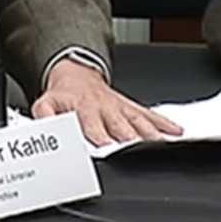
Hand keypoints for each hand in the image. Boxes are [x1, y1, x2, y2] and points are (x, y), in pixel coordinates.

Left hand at [31, 58, 182, 146]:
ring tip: (161, 144)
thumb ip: (44, 117)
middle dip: (128, 138)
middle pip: (120, 126)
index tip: (105, 146)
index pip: (91, 125)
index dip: (98, 136)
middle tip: (137, 148)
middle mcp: (105, 109)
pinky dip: (165, 124)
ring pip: (139, 121)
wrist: (76, 73)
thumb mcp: (45, 103)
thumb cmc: (63, 95)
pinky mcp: (132, 107)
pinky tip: (176, 132)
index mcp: (84, 109)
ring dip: (150, 133)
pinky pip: (151, 115)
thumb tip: (44, 128)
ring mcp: (121, 108)